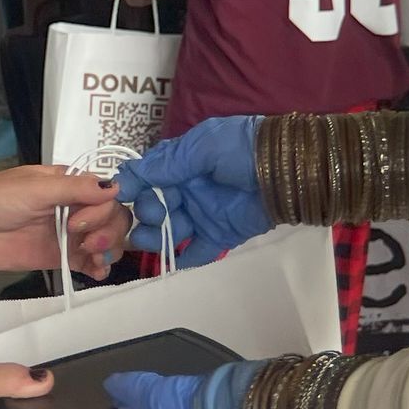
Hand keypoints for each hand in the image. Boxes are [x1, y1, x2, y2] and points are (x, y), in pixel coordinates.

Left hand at [0, 167, 123, 279]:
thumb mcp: (36, 188)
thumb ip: (75, 189)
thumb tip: (116, 187)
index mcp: (70, 185)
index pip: (107, 195)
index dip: (104, 210)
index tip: (80, 220)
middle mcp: (75, 207)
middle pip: (113, 219)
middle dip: (109, 232)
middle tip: (86, 242)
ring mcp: (69, 234)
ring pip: (106, 241)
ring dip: (109, 250)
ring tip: (93, 258)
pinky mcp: (60, 257)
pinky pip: (88, 262)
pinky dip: (99, 268)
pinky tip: (96, 272)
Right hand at [116, 115, 267, 267]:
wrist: (288, 172)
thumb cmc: (244, 151)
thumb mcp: (204, 146)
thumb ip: (168, 162)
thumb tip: (129, 175)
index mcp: (182, 163)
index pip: (147, 176)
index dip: (132, 186)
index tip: (120, 195)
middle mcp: (187, 189)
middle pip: (154, 206)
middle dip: (146, 211)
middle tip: (156, 212)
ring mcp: (202, 214)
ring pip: (168, 230)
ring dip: (155, 236)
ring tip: (152, 238)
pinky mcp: (219, 236)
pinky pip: (194, 252)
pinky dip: (180, 259)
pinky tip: (169, 261)